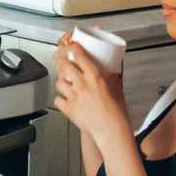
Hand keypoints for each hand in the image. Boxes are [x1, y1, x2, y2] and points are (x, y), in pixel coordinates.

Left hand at [53, 31, 130, 148]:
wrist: (111, 130)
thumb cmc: (116, 111)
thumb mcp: (117, 86)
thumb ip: (113, 74)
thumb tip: (113, 65)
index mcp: (94, 76)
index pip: (79, 55)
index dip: (72, 47)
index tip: (72, 46)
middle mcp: (81, 85)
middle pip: (63, 65)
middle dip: (60, 59)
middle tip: (61, 58)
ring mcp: (73, 97)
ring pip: (59, 82)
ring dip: (61, 80)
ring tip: (66, 81)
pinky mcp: (68, 109)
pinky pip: (58, 99)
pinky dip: (60, 98)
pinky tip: (66, 98)